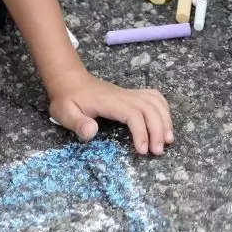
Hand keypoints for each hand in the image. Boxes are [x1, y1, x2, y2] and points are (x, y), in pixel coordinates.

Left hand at [47, 72, 174, 154]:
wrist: (70, 80)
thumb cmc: (68, 99)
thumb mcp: (64, 112)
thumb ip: (77, 123)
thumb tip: (91, 132)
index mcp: (110, 102)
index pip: (133, 114)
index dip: (142, 132)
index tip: (142, 151)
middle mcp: (124, 96)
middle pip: (150, 108)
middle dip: (158, 130)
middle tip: (158, 151)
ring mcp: (129, 94)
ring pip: (156, 102)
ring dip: (165, 120)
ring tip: (168, 140)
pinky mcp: (131, 95)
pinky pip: (154, 97)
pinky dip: (164, 109)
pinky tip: (165, 122)